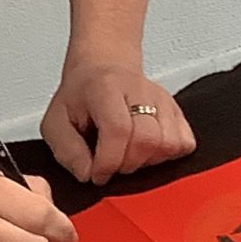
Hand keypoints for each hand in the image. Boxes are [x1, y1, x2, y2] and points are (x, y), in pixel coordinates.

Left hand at [42, 59, 196, 185]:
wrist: (102, 67)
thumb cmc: (82, 95)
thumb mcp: (56, 122)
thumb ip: (67, 151)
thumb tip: (87, 174)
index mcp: (106, 88)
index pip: (118, 129)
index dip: (108, 160)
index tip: (97, 173)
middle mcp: (139, 90)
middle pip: (147, 139)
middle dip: (127, 164)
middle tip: (111, 162)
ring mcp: (162, 98)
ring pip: (169, 143)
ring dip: (147, 160)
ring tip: (128, 154)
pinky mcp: (176, 109)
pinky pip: (185, 143)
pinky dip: (167, 155)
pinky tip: (147, 150)